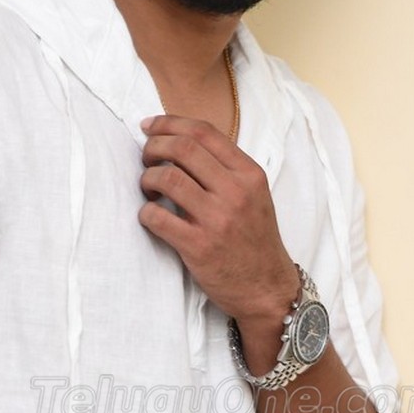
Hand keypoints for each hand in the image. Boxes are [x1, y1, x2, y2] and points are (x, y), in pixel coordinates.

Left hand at [139, 114, 298, 338]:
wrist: (267, 289)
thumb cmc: (255, 240)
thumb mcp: (254, 196)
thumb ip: (226, 169)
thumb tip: (180, 142)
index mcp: (249, 174)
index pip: (203, 132)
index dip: (169, 123)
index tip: (149, 126)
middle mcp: (235, 192)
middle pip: (182, 148)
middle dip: (153, 146)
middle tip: (145, 157)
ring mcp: (217, 219)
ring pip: (166, 178)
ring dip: (146, 179)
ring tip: (148, 189)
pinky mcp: (198, 247)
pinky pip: (157, 217)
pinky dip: (145, 213)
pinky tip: (150, 216)